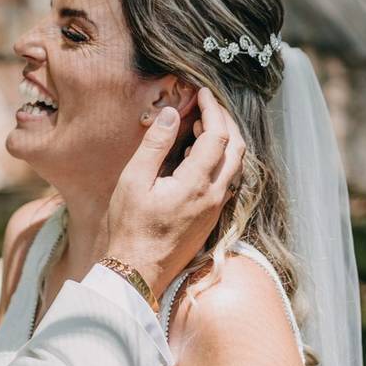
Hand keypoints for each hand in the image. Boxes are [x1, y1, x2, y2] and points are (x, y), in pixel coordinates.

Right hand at [107, 87, 244, 297]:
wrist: (137, 272)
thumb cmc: (130, 228)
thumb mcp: (134, 181)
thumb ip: (155, 144)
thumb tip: (171, 114)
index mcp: (197, 184)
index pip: (218, 135)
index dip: (213, 109)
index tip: (202, 92)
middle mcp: (215, 196)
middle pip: (236, 147)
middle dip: (224, 121)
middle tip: (206, 105)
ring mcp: (216, 208)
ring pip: (235, 165)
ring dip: (223, 140)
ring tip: (199, 126)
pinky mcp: (212, 218)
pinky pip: (226, 180)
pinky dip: (218, 160)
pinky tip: (196, 156)